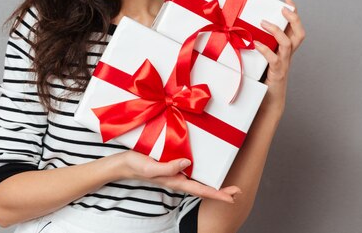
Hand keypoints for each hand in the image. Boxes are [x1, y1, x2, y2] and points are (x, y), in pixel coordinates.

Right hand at [117, 150, 241, 202]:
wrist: (123, 164)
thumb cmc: (136, 165)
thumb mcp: (151, 167)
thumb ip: (168, 167)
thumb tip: (188, 163)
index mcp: (175, 181)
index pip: (201, 190)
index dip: (217, 194)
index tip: (232, 197)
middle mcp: (178, 179)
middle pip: (204, 188)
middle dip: (221, 192)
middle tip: (238, 192)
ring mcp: (176, 174)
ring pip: (199, 182)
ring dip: (214, 185)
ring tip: (228, 185)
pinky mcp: (172, 167)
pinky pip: (191, 173)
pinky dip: (203, 175)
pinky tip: (207, 171)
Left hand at [254, 0, 305, 111]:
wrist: (269, 102)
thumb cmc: (264, 79)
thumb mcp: (262, 58)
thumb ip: (258, 45)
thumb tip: (240, 30)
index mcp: (286, 50)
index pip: (295, 28)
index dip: (294, 13)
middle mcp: (288, 55)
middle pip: (300, 34)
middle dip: (293, 18)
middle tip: (283, 8)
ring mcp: (283, 64)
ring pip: (288, 43)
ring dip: (276, 30)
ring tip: (264, 22)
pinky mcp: (277, 73)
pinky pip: (274, 59)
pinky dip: (265, 50)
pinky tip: (256, 44)